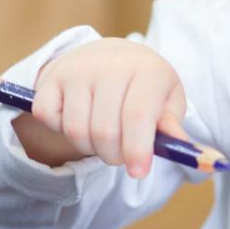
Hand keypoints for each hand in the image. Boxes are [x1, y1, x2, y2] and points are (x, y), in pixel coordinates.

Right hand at [12, 38, 187, 177]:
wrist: (111, 56)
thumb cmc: (145, 86)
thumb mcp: (168, 99)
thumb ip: (172, 123)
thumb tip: (180, 145)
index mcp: (147, 69)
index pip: (137, 115)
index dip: (137, 149)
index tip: (138, 172)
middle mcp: (109, 65)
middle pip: (105, 131)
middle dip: (114, 155)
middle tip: (121, 155)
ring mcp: (77, 70)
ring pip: (76, 131)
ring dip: (90, 148)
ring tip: (103, 137)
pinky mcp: (50, 78)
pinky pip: (49, 120)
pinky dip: (61, 131)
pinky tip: (79, 119)